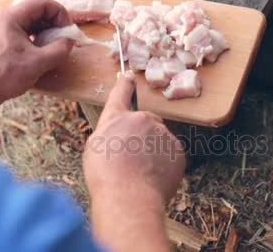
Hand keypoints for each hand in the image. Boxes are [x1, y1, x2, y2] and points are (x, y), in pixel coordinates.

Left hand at [0, 0, 73, 106]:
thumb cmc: (4, 75)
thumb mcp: (38, 63)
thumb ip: (59, 50)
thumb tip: (70, 42)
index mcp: (11, 17)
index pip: (42, 3)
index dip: (60, 13)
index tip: (67, 30)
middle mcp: (3, 19)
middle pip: (35, 10)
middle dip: (53, 22)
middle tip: (63, 38)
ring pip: (28, 22)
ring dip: (44, 31)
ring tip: (53, 47)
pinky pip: (20, 32)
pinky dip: (34, 38)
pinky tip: (39, 53)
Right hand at [84, 72, 185, 201]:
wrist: (129, 196)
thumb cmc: (105, 176)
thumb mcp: (95, 148)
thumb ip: (109, 133)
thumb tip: (119, 134)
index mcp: (117, 117)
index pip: (120, 94)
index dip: (124, 85)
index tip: (129, 76)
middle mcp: (142, 119)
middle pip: (146, 122)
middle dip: (141, 135)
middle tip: (131, 159)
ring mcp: (162, 134)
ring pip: (159, 140)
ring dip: (152, 152)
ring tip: (140, 173)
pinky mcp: (177, 150)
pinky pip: (171, 155)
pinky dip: (164, 164)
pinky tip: (152, 178)